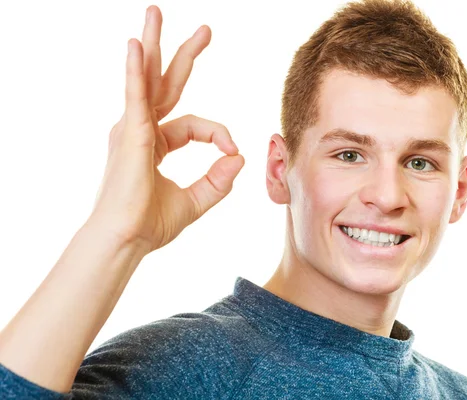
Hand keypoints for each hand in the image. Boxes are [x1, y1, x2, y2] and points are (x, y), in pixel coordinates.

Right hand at [89, 6, 243, 253]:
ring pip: (146, 78)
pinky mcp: (129, 134)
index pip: (195, 124)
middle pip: (165, 84)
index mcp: (156, 142)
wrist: (126, 241)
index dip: (218, 134)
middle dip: (183, 55)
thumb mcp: (195, 201)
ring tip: (155, 13)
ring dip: (152, 44)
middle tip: (205, 30)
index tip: (232, 151)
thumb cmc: (150, 225)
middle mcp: (141, 129)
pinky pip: (134, 95)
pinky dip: (135, 71)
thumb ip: (218, 180)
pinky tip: (136, 46)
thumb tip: (239, 157)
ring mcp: (132, 129)